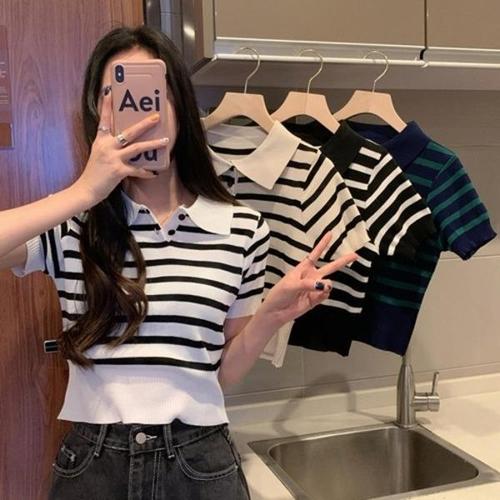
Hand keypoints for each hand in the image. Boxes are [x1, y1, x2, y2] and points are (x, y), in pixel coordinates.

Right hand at [72, 87, 168, 204]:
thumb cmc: (94, 173)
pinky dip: (146, 172)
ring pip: (137, 148)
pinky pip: (137, 170)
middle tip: (156, 117)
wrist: (86, 189)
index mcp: (101, 140)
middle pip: (128, 132)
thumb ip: (110, 146)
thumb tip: (125, 141)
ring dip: (153, 144)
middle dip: (144, 124)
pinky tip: (154, 173)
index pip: (104, 119)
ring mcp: (113, 158)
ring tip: (165, 140)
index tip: (109, 91)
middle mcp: (106, 146)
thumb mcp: (99, 154)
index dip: (107, 106)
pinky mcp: (118, 170)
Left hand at [258, 231, 357, 327]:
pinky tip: (315, 297)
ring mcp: (314, 289)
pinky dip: (323, 296)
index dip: (322, 244)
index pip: (315, 254)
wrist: (276, 312)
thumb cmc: (279, 294)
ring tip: (320, 289)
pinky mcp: (316, 300)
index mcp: (303, 269)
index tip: (330, 233)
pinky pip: (325, 295)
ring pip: (329, 284)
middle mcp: (311, 277)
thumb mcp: (290, 285)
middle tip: (356, 255)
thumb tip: (324, 285)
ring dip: (326, 286)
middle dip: (342, 261)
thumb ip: (307, 284)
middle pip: (330, 267)